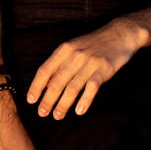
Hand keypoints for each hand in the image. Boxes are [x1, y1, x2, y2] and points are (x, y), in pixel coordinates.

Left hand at [26, 18, 147, 119]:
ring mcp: (90, 62)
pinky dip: (84, 100)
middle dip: (48, 100)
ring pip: (72, 87)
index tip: (31, 100)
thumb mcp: (72, 48)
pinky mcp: (104, 69)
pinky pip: (92, 88)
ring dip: (63, 104)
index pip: (45, 70)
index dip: (36, 86)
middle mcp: (75, 55)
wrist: (119, 34)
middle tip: (42, 113)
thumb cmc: (93, 44)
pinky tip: (79, 111)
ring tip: (57, 115)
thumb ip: (59, 65)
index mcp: (64, 50)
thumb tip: (44, 85)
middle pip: (57, 82)